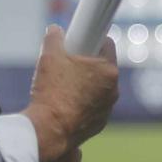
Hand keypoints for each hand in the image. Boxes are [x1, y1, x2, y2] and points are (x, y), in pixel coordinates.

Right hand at [23, 26, 118, 161]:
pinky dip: (80, 103)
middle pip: (101, 67)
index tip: (81, 40)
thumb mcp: (49, 56)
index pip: (106, 44)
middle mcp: (113, 89)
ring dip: (83, 84)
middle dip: (85, 63)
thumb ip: (54, 38)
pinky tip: (63, 103)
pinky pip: (91, 106)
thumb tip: (54, 30)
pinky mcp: (98, 124)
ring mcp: (107, 108)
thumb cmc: (52, 92)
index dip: (92, 39)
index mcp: (108, 70)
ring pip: (97, 88)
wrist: (48, 130)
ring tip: (61, 86)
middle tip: (66, 63)